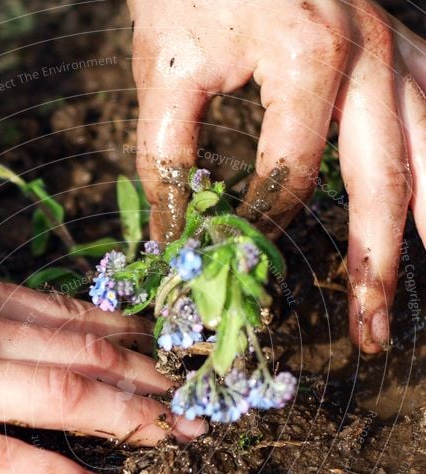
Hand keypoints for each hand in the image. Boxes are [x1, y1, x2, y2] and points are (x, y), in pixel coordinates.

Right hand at [0, 253, 204, 473]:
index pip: (70, 313)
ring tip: (179, 435)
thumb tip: (9, 306)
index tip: (169, 348)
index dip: (129, 334)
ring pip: (61, 394)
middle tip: (202, 397)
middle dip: (150, 376)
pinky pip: (1, 458)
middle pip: (83, 350)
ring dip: (130, 416)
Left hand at [128, 0, 424, 352]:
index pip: (290, 176)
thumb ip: (167, 158)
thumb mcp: (166, 66)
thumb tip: (172, 241)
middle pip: (383, 181)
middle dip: (376, 266)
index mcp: (308, 58)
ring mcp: (394, 49)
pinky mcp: (400, 47)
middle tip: (369, 334)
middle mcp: (369, 55)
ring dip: (425, 232)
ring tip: (410, 299)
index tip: (240, 271)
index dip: (263, 231)